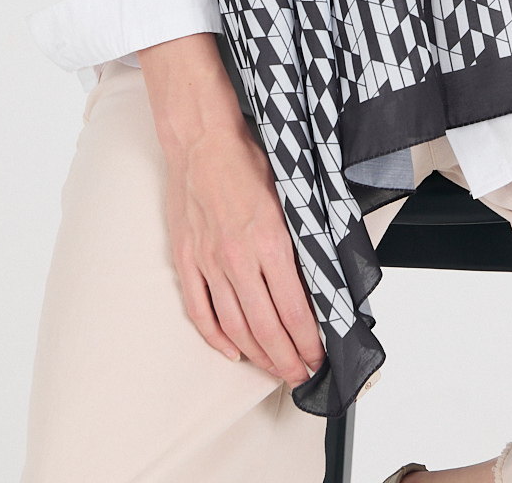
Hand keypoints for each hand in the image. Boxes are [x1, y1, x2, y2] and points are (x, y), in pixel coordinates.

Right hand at [137, 34, 324, 388]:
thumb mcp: (289, 194)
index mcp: (269, 240)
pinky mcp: (187, 259)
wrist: (201, 138)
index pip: (295, 308)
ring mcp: (208, 262)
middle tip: (301, 373)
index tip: (318, 356)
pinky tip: (231, 350)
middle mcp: (237, 258)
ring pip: (235, 326)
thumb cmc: (246, 158)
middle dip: (287, 357)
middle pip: (266, 327)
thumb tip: (324, 272)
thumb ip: (302, 236)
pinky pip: (201, 310)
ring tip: (274, 368)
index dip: (308, 340)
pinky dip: (216, 337)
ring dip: (257, 354)